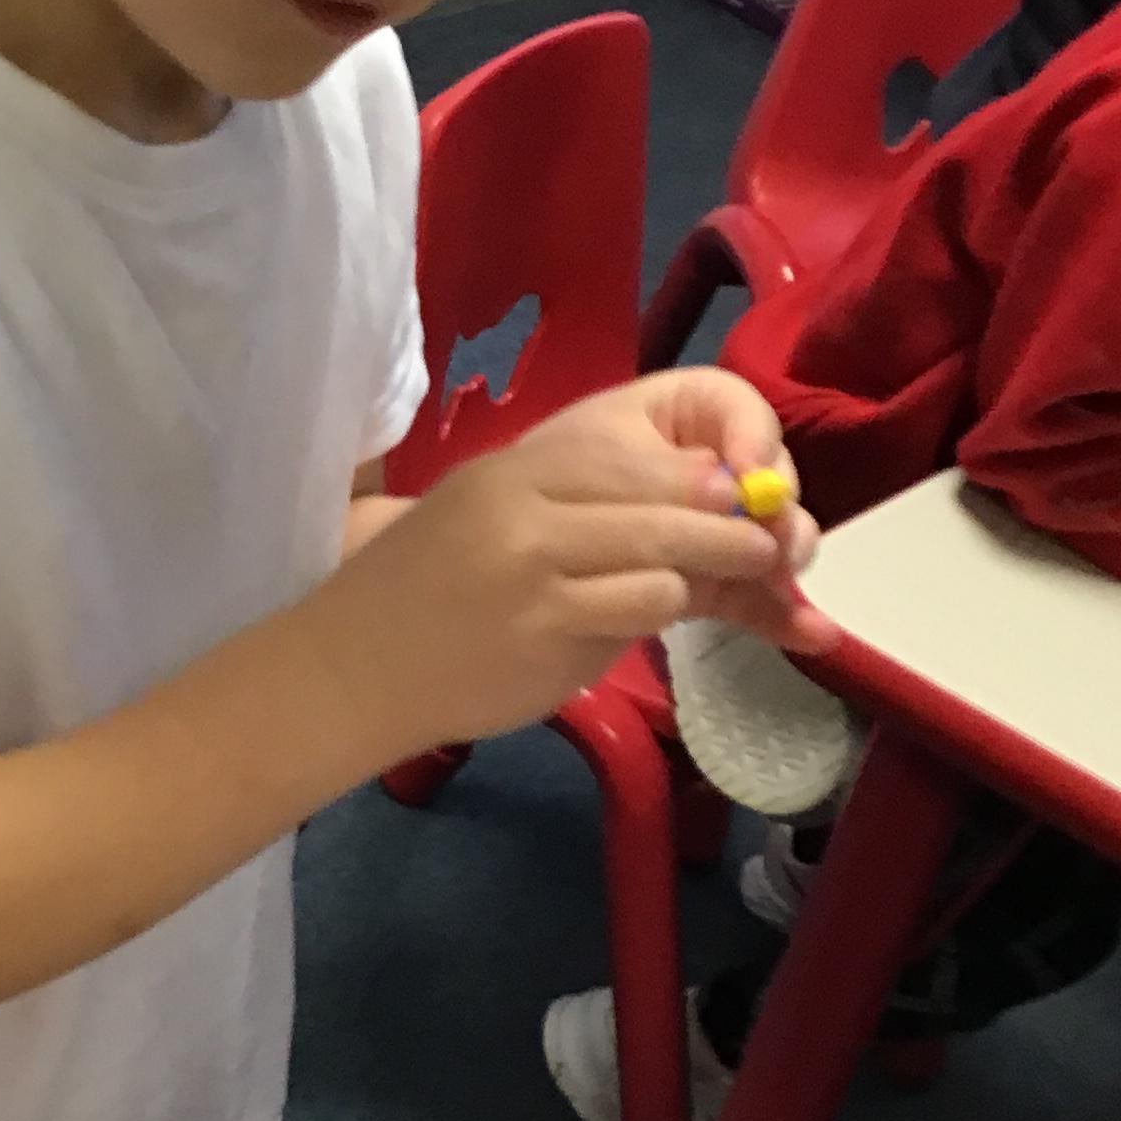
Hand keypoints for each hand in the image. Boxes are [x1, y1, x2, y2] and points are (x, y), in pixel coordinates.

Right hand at [310, 369, 831, 756]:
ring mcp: (534, 567)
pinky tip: (642, 623)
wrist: (349, 668)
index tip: (744, 496)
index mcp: (515, 467)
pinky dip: (660, 613)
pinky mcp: (545, 630)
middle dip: (735, 526)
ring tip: (708, 593)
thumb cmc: (426, 592)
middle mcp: (525, 503)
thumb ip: (584, 503)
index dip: (709, 471)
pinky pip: (642, 608)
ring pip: (667, 558)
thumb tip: (711, 496)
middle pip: (671, 497)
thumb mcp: (494, 517)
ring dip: (699, 580)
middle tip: (772, 545)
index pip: (639, 451)